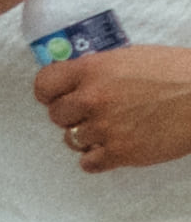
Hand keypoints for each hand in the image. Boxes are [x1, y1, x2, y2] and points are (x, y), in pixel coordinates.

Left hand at [56, 43, 190, 181]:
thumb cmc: (177, 72)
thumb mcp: (130, 58)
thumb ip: (98, 70)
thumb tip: (76, 80)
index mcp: (92, 70)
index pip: (44, 85)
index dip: (50, 93)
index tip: (58, 97)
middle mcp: (92, 98)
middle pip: (56, 116)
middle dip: (72, 115)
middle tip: (94, 114)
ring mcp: (105, 127)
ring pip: (71, 140)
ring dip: (87, 137)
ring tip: (111, 129)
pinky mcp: (122, 152)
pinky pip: (89, 163)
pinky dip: (98, 159)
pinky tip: (113, 149)